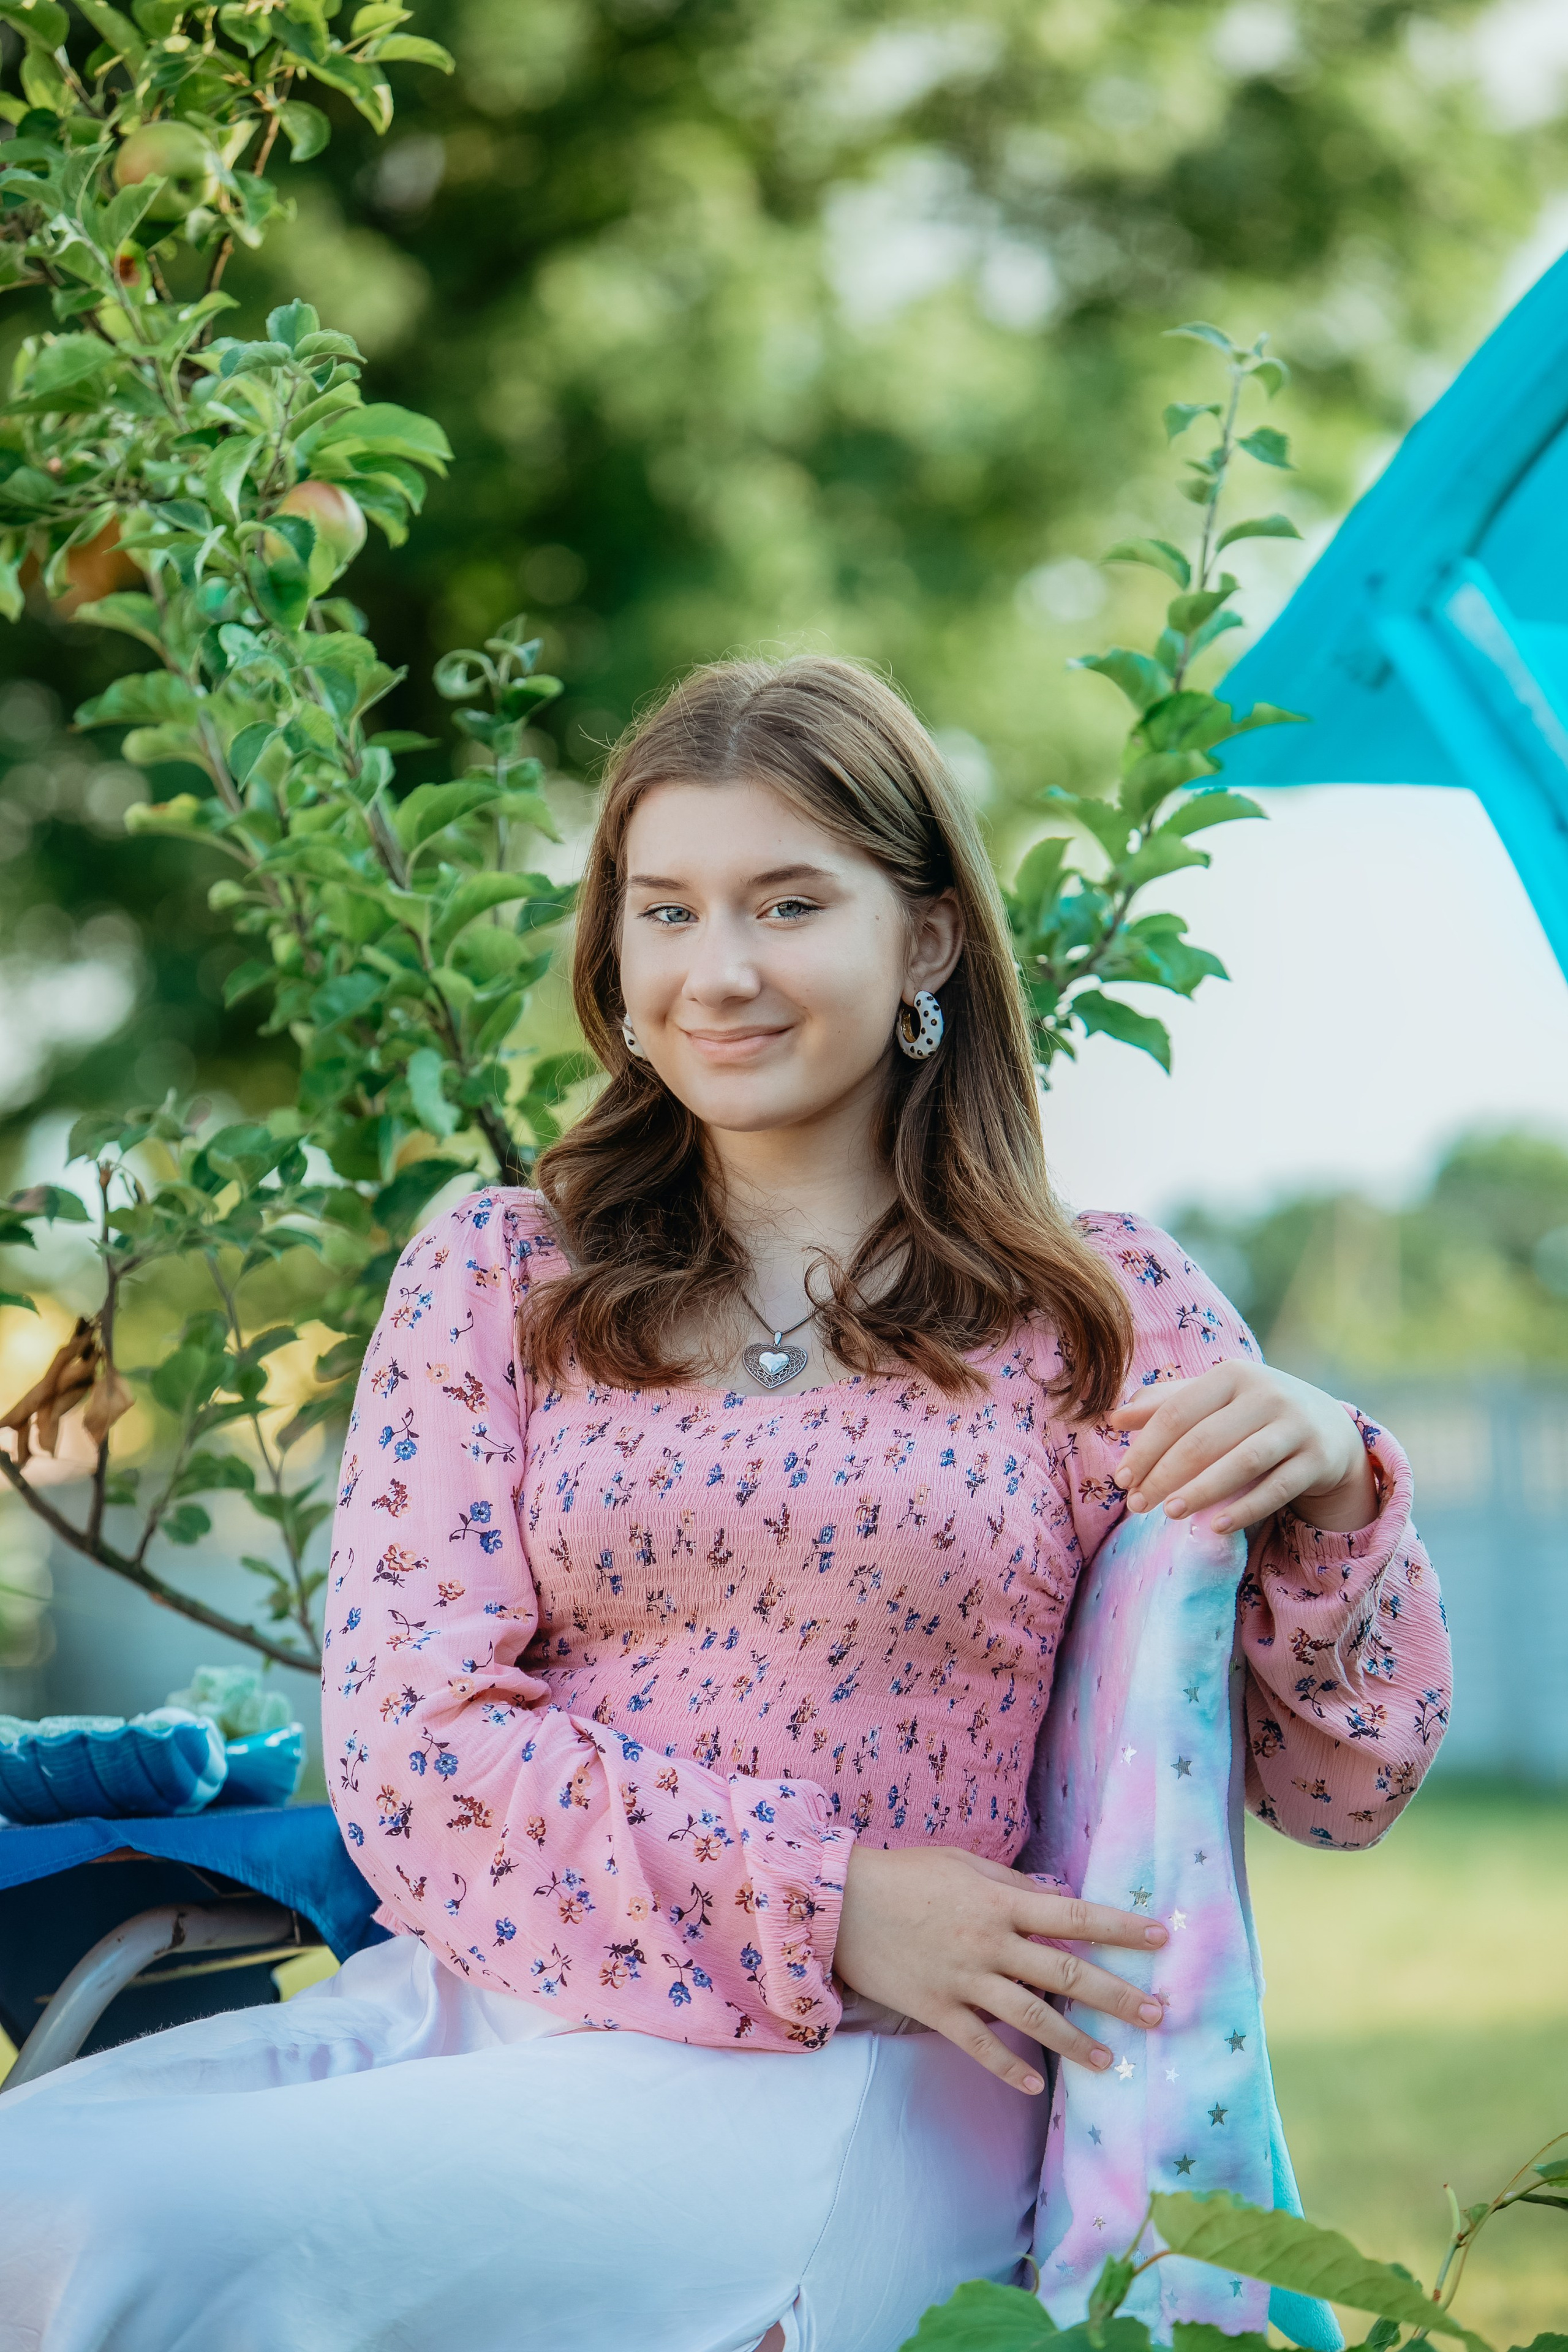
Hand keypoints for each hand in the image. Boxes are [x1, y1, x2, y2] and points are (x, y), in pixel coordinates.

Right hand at [831, 1844, 1167, 2093]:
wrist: (840, 1904)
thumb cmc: (906, 1874)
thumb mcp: (962, 1862)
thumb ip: (1010, 1882)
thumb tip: (1053, 1899)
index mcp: (999, 1900)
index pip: (1073, 1914)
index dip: (1120, 1927)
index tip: (1161, 1938)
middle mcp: (989, 1942)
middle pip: (1065, 1971)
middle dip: (1115, 1994)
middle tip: (1157, 2014)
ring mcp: (964, 1980)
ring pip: (1031, 2016)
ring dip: (1075, 2041)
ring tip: (1111, 2061)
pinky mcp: (936, 2010)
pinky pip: (980, 2045)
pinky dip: (1008, 2068)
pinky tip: (1034, 2087)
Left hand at [1109, 1362, 1377, 1533]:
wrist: (1328, 1425)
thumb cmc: (1252, 1412)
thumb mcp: (1214, 1399)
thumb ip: (1165, 1404)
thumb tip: (1113, 1417)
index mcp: (1233, 1374)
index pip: (1177, 1413)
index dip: (1145, 1448)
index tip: (1121, 1479)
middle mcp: (1267, 1394)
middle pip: (1204, 1440)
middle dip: (1164, 1475)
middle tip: (1136, 1505)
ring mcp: (1296, 1426)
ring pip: (1241, 1463)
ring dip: (1201, 1492)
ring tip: (1169, 1513)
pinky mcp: (1318, 1459)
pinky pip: (1278, 1489)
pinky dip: (1246, 1509)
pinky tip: (1216, 1527)